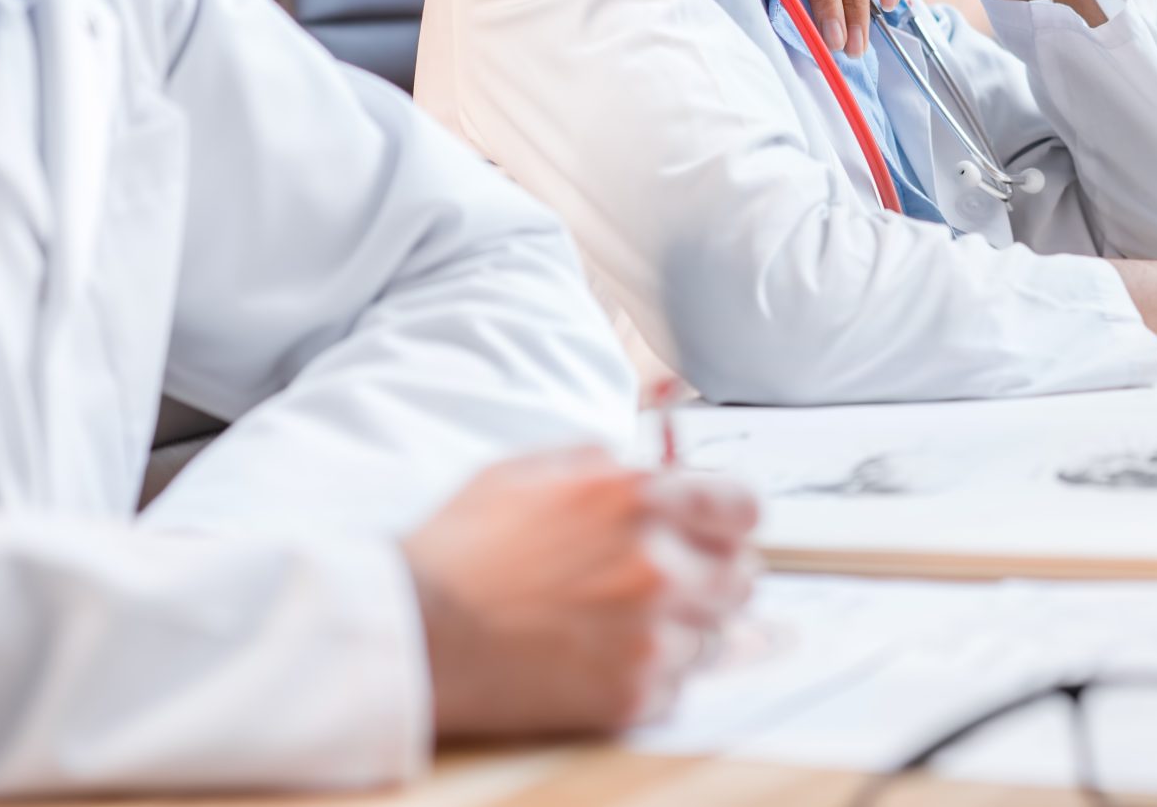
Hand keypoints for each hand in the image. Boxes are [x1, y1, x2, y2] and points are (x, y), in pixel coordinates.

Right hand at [403, 450, 760, 738]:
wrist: (414, 634)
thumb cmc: (462, 550)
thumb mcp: (531, 470)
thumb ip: (607, 462)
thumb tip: (658, 464)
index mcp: (637, 498)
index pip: (742, 506)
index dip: (730, 518)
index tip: (720, 530)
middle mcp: (656, 564)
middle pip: (742, 574)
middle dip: (711, 573)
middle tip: (665, 582)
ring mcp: (649, 635)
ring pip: (716, 635)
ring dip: (684, 629)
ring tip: (621, 624)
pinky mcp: (631, 694)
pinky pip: (680, 685)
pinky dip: (653, 676)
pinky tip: (602, 658)